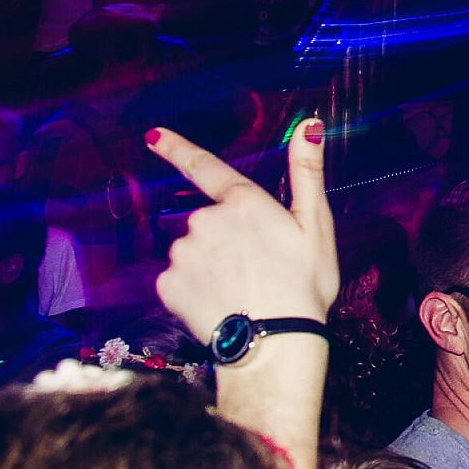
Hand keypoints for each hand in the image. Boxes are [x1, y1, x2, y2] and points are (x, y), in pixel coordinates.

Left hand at [149, 119, 337, 342]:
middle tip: (256, 269)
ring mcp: (183, 253)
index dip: (178, 149)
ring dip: (210, 267)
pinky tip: (220, 305)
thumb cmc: (303, 286)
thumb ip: (306, 173)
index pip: (205, 167)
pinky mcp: (168, 285)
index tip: (153, 135)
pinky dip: (195, 291)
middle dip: (225, 240)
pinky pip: (179, 281)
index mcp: (243, 202)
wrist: (276, 343)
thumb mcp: (316, 226)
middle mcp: (205, 220)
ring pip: (192, 253)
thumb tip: (308, 125)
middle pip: (208, 223)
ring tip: (241, 292)